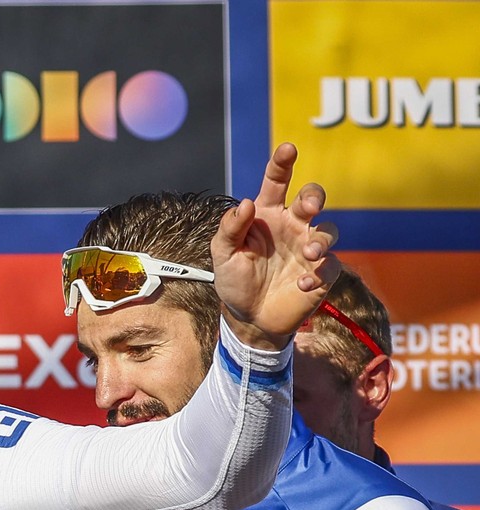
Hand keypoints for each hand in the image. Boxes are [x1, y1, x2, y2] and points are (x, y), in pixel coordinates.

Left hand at [212, 142, 339, 349]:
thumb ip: (230, 229)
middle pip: (312, 197)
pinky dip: (318, 274)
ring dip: (321, 239)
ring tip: (308, 254)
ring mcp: (309, 248)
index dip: (282, 164)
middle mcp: (292, 226)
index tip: (288, 148)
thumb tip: (246, 203)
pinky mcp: (321, 273)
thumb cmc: (235, 281)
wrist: (249, 319)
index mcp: (267, 216)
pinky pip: (330, 265)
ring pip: (329, 230)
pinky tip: (301, 285)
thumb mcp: (222, 255)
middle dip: (315, 196)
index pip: (277, 183)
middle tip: (309, 207)